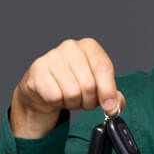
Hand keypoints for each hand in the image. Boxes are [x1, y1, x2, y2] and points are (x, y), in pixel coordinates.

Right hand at [9, 38, 124, 137]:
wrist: (43, 88)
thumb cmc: (72, 84)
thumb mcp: (97, 88)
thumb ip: (112, 96)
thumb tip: (115, 104)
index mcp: (89, 47)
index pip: (103, 67)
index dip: (108, 90)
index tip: (109, 106)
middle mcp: (70, 47)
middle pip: (89, 84)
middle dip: (89, 101)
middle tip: (83, 100)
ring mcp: (52, 57)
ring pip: (72, 93)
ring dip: (73, 103)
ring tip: (69, 97)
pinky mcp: (38, 70)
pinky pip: (55, 96)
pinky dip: (58, 102)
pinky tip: (56, 95)